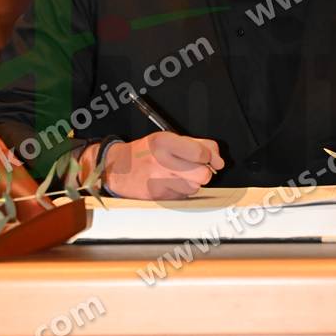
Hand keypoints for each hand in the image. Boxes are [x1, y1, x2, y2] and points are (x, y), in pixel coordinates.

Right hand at [104, 131, 224, 199]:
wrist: (118, 169)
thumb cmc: (145, 152)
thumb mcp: (167, 138)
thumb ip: (195, 144)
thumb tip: (217, 158)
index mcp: (165, 142)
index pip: (201, 153)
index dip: (212, 156)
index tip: (211, 158)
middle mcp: (161, 161)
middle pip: (203, 174)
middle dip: (205, 171)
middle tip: (197, 167)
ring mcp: (159, 181)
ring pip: (195, 187)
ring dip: (193, 182)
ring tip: (180, 174)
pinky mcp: (158, 197)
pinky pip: (183, 196)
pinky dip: (182, 191)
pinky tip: (172, 182)